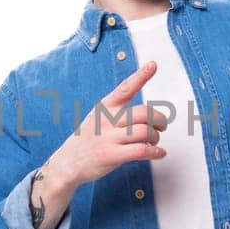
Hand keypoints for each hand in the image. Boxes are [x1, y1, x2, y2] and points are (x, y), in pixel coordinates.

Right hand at [43, 59, 169, 188]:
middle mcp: (106, 120)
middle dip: (159, 119)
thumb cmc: (88, 139)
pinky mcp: (111, 156)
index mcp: (104, 107)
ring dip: (156, 137)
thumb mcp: (97, 117)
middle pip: (143, 113)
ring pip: (145, 132)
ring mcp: (108, 138)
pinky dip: (155, 152)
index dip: (140, 76)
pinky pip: (141, 150)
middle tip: (162, 126)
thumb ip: (118, 112)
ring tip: (154, 141)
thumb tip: (148, 114)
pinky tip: (159, 153)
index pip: (125, 88)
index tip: (153, 65)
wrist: (67, 163)